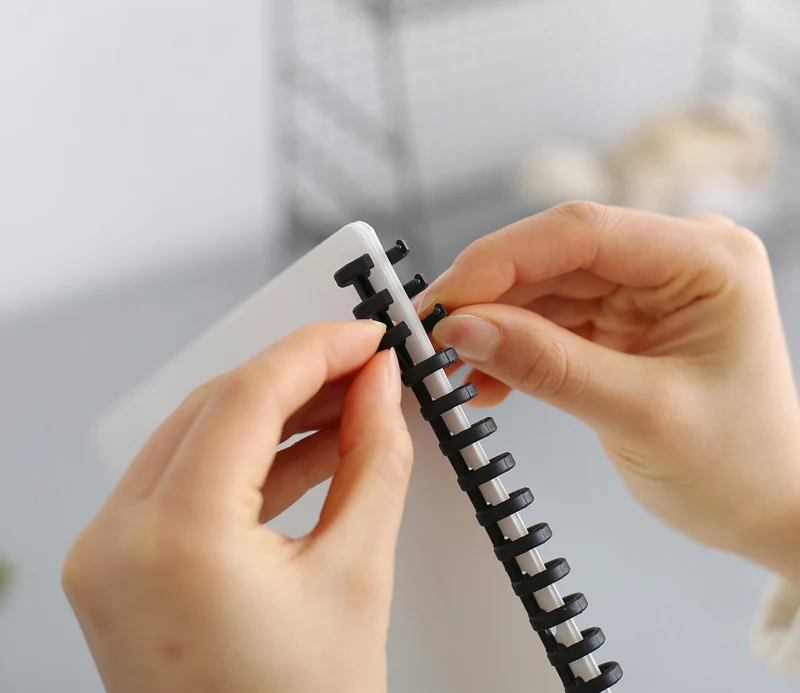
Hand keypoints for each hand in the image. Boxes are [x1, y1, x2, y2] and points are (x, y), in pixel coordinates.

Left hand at [63, 321, 411, 692]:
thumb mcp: (357, 574)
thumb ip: (373, 460)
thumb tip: (379, 389)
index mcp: (173, 541)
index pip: (247, 398)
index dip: (316, 353)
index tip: (363, 337)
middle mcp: (117, 541)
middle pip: (216, 408)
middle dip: (298, 379)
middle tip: (363, 368)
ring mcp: (106, 555)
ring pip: (197, 437)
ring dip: (275, 416)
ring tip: (347, 405)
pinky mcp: (118, 565)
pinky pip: (186, 480)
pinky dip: (248, 460)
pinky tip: (307, 448)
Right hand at [418, 202, 799, 580]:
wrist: (764, 504)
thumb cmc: (738, 465)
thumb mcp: (640, 416)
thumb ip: (549, 367)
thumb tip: (463, 328)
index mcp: (706, 259)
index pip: (582, 231)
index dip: (500, 260)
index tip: (443, 301)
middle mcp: (672, 259)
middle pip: (552, 255)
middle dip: (485, 296)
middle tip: (430, 338)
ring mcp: (642, 287)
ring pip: (540, 286)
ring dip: (490, 326)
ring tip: (451, 370)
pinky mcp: (618, 317)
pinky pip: (547, 318)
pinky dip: (508, 347)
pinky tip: (483, 379)